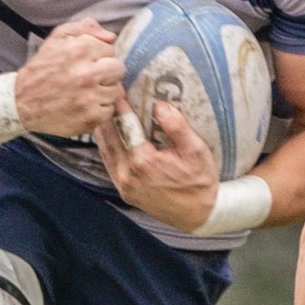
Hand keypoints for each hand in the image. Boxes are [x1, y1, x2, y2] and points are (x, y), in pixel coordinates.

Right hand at [12, 19, 122, 137]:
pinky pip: (110, 110)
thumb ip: (85, 28)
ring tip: (86, 92)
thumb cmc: (41, 69)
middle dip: (107, 72)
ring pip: (116, 91)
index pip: (110, 49)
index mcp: (80, 50)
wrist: (21, 102)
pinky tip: (85, 105)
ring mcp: (90, 97)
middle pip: (119, 69)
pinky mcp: (91, 117)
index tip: (88, 62)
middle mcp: (87, 73)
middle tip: (91, 77)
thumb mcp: (56, 39)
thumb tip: (111, 36)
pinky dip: (99, 109)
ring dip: (104, 91)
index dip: (99, 56)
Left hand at [94, 96, 221, 230]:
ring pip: (105, 151)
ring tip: (105, 111)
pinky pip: (109, 163)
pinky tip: (109, 135)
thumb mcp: (195, 151)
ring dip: (104, 130)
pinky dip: (107, 146)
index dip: (120, 106)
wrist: (199, 214)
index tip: (117, 90)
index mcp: (143, 162)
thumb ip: (177, 127)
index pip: (125, 127)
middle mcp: (128, 174)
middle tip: (107, 95)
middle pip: (109, 138)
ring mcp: (124, 184)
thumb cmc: (200, 181)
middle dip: (108, 115)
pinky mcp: (124, 191)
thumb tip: (160, 105)